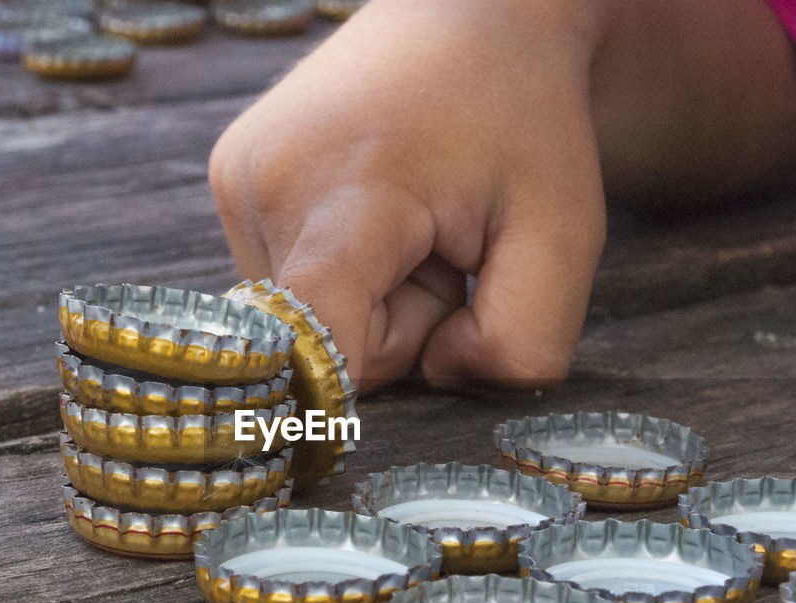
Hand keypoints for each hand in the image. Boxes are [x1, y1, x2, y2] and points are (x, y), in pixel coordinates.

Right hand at [208, 0, 609, 390]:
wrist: (472, 14)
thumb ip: (522, 340)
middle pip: (324, 342)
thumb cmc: (524, 121)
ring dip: (369, 296)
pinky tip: (374, 209)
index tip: (440, 326)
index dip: (385, 364)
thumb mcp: (565, 236)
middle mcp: (263, 185)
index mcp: (346, 193)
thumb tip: (437, 374)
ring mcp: (236, 177)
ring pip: (302, 318)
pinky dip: (340, 268)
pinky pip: (286, 280)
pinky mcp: (231, 177)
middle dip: (397, 321)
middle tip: (444, 245)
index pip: (320, 346)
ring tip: (410, 221)